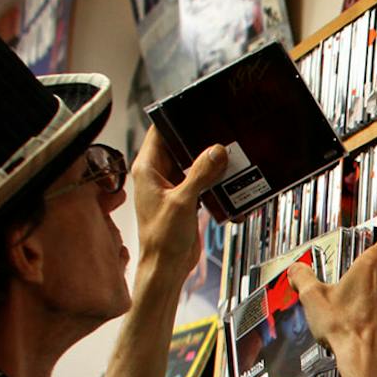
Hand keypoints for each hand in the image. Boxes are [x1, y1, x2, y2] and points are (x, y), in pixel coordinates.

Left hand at [130, 129, 227, 278]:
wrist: (167, 266)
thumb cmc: (162, 238)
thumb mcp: (183, 201)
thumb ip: (200, 173)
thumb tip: (216, 150)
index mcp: (147, 169)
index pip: (159, 131)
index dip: (175, 118)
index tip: (196, 109)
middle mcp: (157, 174)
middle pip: (178, 145)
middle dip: (198, 139)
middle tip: (220, 129)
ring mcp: (171, 186)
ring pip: (191, 163)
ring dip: (208, 160)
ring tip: (229, 151)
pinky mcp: (184, 198)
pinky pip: (200, 180)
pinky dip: (212, 177)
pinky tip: (228, 175)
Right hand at [291, 203, 376, 376]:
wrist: (366, 362)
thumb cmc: (344, 329)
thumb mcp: (312, 299)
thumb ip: (302, 277)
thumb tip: (296, 270)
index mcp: (372, 264)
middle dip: (364, 281)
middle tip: (345, 299)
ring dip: (371, 299)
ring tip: (352, 317)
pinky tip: (364, 327)